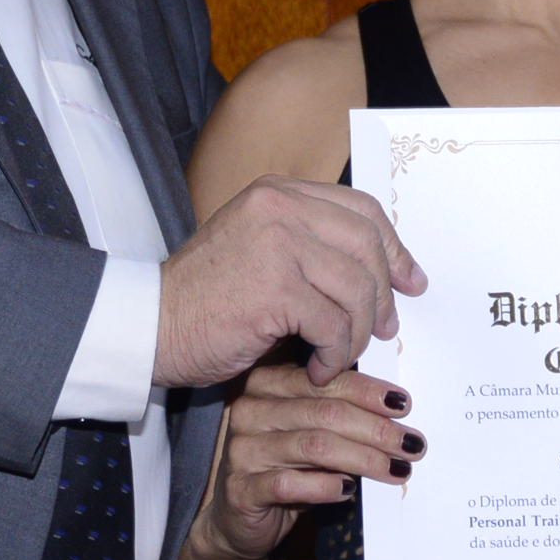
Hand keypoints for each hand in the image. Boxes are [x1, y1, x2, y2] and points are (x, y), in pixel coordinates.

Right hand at [157, 176, 423, 388]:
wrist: (149, 327)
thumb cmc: (203, 299)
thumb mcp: (258, 249)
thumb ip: (308, 245)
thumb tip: (379, 271)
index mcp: (278, 192)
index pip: (360, 209)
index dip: (393, 247)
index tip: (410, 280)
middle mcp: (279, 207)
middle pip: (367, 245)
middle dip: (384, 294)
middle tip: (384, 329)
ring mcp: (278, 244)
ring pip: (357, 288)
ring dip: (357, 332)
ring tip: (339, 355)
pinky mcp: (276, 288)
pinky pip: (335, 324)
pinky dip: (335, 352)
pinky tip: (317, 367)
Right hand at [185, 362, 422, 559]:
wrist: (240, 520)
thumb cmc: (284, 469)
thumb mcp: (310, 435)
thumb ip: (338, 415)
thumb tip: (395, 413)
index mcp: (267, 384)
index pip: (325, 381)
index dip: (368, 392)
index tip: (403, 405)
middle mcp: (250, 410)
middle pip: (325, 412)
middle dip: (376, 429)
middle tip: (411, 444)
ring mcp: (242, 450)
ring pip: (314, 446)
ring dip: (364, 458)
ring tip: (396, 469)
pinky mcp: (240, 489)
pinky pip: (289, 483)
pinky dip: (325, 486)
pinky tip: (348, 489)